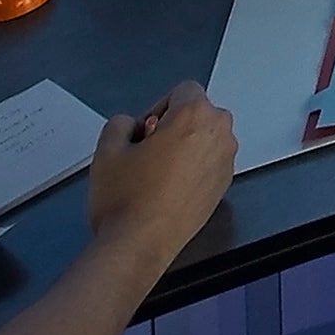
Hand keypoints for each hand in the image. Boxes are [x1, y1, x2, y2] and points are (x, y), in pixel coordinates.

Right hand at [86, 87, 236, 258]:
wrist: (140, 244)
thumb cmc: (125, 197)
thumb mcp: (107, 150)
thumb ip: (121, 123)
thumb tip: (133, 125)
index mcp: (195, 116)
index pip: (183, 90)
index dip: (157, 107)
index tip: (143, 133)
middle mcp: (220, 134)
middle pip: (198, 113)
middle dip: (173, 125)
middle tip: (146, 152)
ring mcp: (227, 161)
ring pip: (206, 138)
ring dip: (184, 146)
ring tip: (155, 173)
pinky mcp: (225, 186)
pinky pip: (210, 162)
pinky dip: (193, 167)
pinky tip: (168, 189)